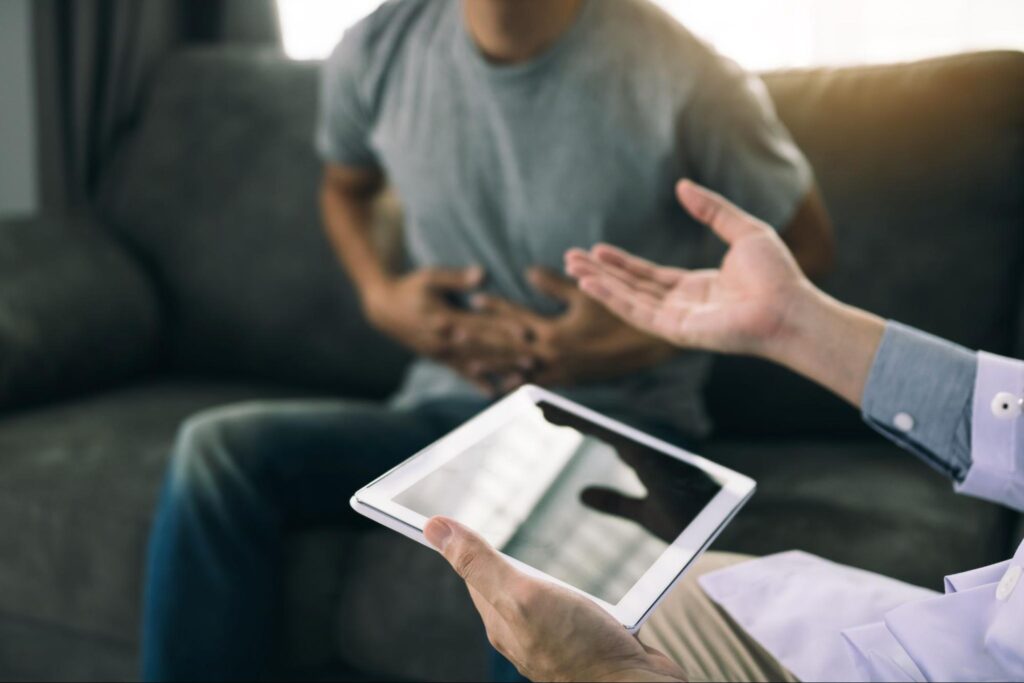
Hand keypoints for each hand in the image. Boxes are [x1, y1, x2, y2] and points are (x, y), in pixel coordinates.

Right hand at [362, 267, 531, 390]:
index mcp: (444, 319)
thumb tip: (481, 274)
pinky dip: (477, 383)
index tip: (526, 332)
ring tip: (523, 378)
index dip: (503, 329)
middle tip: (534, 360)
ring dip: (500, 371)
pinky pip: (461, 373)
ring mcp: (441, 353)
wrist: (383, 310)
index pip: (479, 325)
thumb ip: (456, 278)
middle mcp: (444, 341)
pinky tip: (493, 393)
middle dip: (509, 355)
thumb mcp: (429, 277)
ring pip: (475, 364)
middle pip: (482, 349)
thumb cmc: (410, 287)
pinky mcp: (439, 358)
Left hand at [424, 517, 686, 682]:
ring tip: (549, 549)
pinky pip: (577, 606)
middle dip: (509, 555)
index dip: (468, 544)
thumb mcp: (522, 595)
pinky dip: (580, 589)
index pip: (474, 574)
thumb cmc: (581, 649)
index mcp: (501, 621)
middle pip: (509, 583)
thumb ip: (480, 563)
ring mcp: (557, 638)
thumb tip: (433, 528)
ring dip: (548, 571)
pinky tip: (592, 580)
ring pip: (545, 594)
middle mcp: (525, 632)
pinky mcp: (588, 639)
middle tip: (505, 523)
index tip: (459, 517)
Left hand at [469, 267, 675, 389]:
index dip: (494, 306)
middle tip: (449, 334)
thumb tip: (529, 271)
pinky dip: (517, 384)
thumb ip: (556, 285)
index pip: (515, 317)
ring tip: (467, 364)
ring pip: (516, 371)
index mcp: (554, 334)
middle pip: (506, 348)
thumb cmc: (623, 315)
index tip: (473, 297)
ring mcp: (559, 374)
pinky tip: (502, 386)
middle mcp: (552, 358)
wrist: (653, 347)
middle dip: (478, 340)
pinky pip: (536, 386)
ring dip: (492, 366)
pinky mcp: (570, 382)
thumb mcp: (589, 295)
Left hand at [534, 402, 717, 543]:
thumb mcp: (644, 515)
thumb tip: (582, 494)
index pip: (604, 437)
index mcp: (644, 461)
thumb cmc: (690, 524)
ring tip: (542, 408)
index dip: (579, 425)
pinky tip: (564, 420)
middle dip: (571, 416)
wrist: (712, 535)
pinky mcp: (647, 457)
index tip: (548, 417)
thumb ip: (615, 503)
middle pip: (600, 428)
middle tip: (537, 406)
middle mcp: (645, 451)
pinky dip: (586, 425)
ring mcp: (647, 451)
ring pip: (602, 427)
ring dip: (573, 417)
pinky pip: (610, 435)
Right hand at [565, 180, 813, 359]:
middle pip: (631, 288)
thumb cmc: (777, 275)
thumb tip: (682, 186)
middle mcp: (683, 306)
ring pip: (628, 300)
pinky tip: (591, 285)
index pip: (649, 276)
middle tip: (571, 259)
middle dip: (600, 274)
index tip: (597, 250)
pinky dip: (612, 298)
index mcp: (697, 288)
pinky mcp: (676, 330)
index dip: (622, 263)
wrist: (790, 306)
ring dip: (599, 284)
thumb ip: (712, 210)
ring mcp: (678, 320)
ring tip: (572, 268)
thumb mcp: (743, 230)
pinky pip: (637, 312)